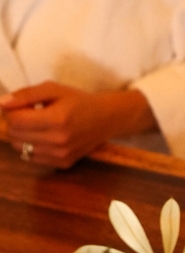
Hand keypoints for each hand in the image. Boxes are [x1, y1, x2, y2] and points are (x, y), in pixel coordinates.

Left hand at [0, 82, 155, 168]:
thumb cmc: (79, 101)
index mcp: (57, 119)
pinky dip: (32, 147)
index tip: (24, 105)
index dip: (12, 110)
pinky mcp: (63, 163)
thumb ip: (26, 94)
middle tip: (30, 114)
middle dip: (16, 122)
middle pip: (14, 134)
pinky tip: (45, 137)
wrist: (107, 119)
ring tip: (37, 126)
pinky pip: (31, 157)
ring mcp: (61, 154)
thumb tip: (2, 103)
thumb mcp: (55, 89)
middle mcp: (58, 140)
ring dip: (22, 135)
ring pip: (20, 148)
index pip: (15, 120)